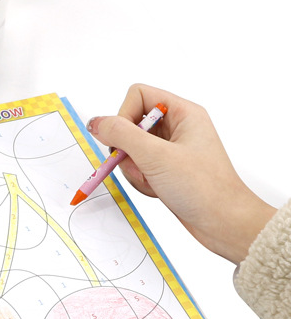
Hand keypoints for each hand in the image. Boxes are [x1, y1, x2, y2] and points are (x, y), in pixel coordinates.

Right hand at [87, 83, 276, 263]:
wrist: (223, 222)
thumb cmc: (203, 187)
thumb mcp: (156, 156)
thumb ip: (121, 135)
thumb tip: (95, 123)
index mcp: (183, 112)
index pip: (138, 96)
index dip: (124, 116)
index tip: (124, 141)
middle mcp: (177, 127)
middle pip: (130, 125)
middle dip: (128, 150)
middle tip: (141, 165)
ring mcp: (170, 149)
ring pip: (131, 150)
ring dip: (134, 169)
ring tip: (153, 181)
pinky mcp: (166, 169)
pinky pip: (138, 167)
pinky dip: (140, 180)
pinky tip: (156, 190)